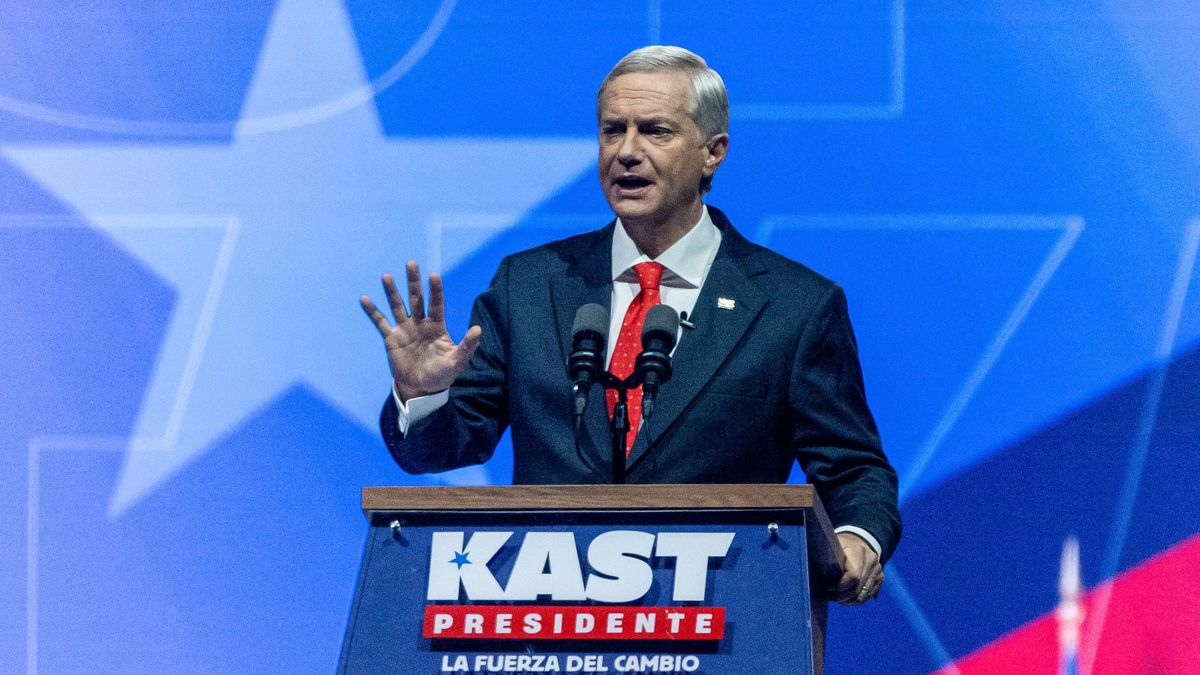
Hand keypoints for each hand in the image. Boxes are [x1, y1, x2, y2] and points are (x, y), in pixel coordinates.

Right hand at [360, 261, 481, 400]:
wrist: (421, 388)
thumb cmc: (442, 374)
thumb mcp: (457, 362)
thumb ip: (467, 346)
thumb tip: (477, 329)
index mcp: (437, 326)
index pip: (436, 304)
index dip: (435, 290)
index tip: (434, 275)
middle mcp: (420, 323)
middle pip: (416, 298)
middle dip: (414, 282)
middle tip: (411, 263)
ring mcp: (405, 329)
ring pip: (398, 306)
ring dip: (392, 292)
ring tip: (387, 276)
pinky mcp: (391, 338)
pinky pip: (380, 322)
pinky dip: (373, 311)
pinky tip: (365, 298)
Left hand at [830, 532, 883, 604]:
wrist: (857, 540)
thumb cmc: (839, 545)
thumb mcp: (832, 547)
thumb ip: (828, 561)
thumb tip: (818, 578)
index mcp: (858, 551)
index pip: (853, 576)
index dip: (840, 586)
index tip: (828, 587)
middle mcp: (871, 560)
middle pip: (857, 589)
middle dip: (841, 596)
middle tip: (830, 597)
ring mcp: (877, 570)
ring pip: (863, 596)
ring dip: (848, 600)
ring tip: (837, 598)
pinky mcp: (880, 577)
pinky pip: (868, 595)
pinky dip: (856, 599)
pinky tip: (846, 597)